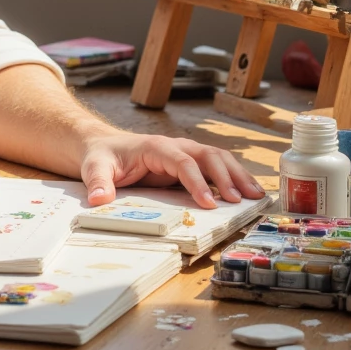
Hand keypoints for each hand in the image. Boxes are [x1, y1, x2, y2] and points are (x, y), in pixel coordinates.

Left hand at [79, 131, 264, 209]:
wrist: (104, 146)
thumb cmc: (102, 156)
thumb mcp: (94, 167)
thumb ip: (98, 182)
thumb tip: (99, 199)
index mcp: (156, 147)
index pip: (183, 161)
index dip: (197, 181)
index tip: (209, 203)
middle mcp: (176, 146)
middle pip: (208, 155)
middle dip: (227, 177)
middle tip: (240, 201)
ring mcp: (185, 154)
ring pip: (218, 159)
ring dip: (237, 175)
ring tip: (256, 196)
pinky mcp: (189, 164)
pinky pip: (216, 168)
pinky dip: (234, 178)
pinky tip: (248, 193)